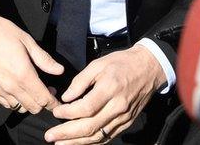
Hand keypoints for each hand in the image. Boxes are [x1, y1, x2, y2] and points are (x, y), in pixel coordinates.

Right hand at [0, 0, 62, 113]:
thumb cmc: (1, 31)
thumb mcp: (27, 41)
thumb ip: (44, 59)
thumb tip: (59, 70)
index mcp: (23, 74)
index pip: (43, 99)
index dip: (53, 102)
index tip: (57, 99)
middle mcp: (10, 86)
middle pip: (33, 107)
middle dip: (43, 103)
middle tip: (47, 90)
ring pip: (20, 108)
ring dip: (29, 103)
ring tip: (32, 89)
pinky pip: (6, 103)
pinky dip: (15, 101)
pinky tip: (17, 89)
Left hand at [46, 45, 165, 143]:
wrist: (149, 68)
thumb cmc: (122, 63)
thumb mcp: (98, 64)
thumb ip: (81, 81)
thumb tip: (66, 98)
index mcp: (110, 89)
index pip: (86, 108)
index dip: (68, 113)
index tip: (55, 112)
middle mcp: (117, 107)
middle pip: (90, 126)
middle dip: (68, 134)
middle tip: (50, 136)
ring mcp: (124, 118)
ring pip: (99, 135)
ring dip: (78, 142)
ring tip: (61, 144)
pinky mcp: (127, 123)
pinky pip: (108, 136)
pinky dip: (93, 142)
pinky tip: (80, 142)